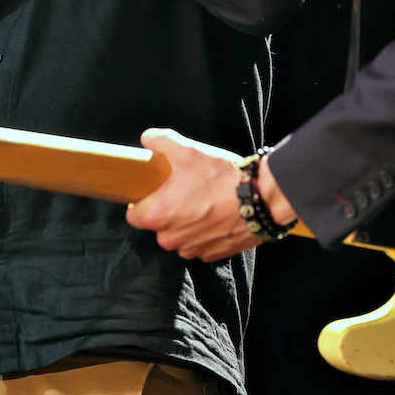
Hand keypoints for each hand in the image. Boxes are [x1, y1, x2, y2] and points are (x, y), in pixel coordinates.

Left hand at [126, 129, 297, 261]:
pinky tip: (216, 216)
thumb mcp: (188, 150)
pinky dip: (204, 233)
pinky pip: (198, 244)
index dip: (142, 202)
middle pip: (158, 227)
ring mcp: (191, 249)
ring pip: (179, 236)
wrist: (260, 198)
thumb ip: (160, 141)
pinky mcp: (210, 255)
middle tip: (184, 192)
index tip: (154, 193)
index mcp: (157, 215)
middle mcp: (170, 238)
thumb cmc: (222, 177)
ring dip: (186, 224)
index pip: (134, 216)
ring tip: (203, 203)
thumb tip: (147, 139)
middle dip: (167, 212)